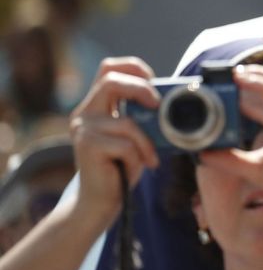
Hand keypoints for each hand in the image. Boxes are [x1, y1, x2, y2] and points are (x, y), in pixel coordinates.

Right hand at [69, 58, 159, 222]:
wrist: (101, 201)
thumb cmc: (122, 166)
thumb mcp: (135, 135)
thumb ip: (143, 116)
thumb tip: (173, 99)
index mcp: (97, 105)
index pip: (109, 68)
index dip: (134, 67)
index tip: (154, 82)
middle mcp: (85, 112)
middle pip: (111, 81)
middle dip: (141, 89)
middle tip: (158, 105)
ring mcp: (83, 128)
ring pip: (128, 123)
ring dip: (146, 143)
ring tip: (149, 158)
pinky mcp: (87, 146)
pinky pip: (126, 145)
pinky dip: (140, 157)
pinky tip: (138, 167)